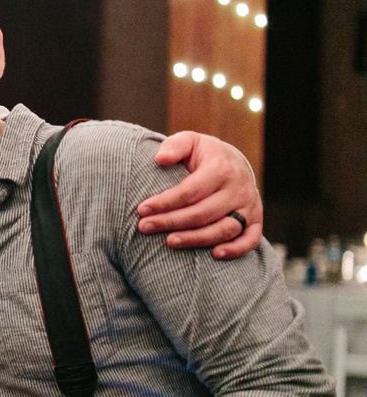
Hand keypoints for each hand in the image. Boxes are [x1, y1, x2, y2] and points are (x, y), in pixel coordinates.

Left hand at [137, 131, 262, 258]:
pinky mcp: (255, 221)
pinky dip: (236, 250)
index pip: (190, 191)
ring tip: (169, 242)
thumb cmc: (204, 155)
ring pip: (223, 229)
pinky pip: (250, 240)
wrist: (234, 162)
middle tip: (144, 227)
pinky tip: (215, 255)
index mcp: (221, 169)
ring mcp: (249, 206)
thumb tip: (160, 159)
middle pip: (202, 213)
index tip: (142, 209)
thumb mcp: (190, 141)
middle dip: (171, 222)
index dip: (165, 202)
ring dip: (196, 239)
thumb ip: (175, 146)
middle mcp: (238, 189)